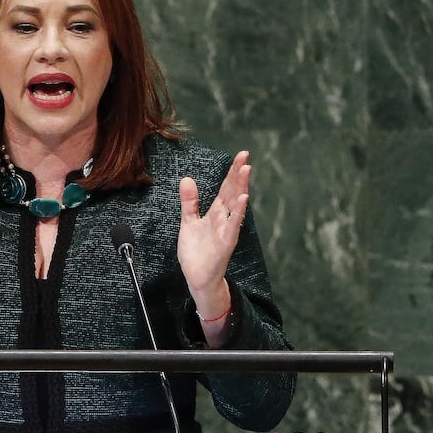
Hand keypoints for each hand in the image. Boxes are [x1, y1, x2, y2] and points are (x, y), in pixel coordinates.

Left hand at [177, 149, 249, 308]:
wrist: (197, 277)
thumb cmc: (196, 252)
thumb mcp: (188, 222)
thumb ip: (189, 202)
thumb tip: (187, 178)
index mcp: (216, 213)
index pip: (226, 188)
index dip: (232, 171)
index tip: (241, 155)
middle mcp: (224, 219)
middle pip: (233, 192)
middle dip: (238, 174)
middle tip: (245, 156)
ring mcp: (227, 230)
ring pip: (236, 205)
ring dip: (241, 187)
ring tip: (246, 170)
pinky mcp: (226, 242)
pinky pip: (233, 225)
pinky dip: (238, 213)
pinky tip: (243, 199)